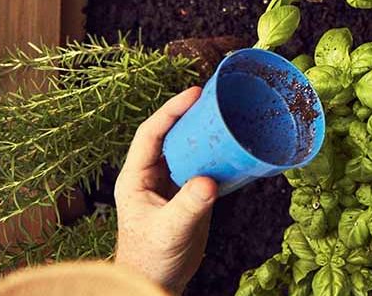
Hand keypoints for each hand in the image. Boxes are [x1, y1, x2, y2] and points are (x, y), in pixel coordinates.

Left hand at [115, 87, 216, 295]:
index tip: (193, 93)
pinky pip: (203, 166)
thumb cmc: (150, 259)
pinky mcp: (188, 195)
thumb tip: (209, 182)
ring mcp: (171, 185)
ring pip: (188, 149)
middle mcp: (152, 176)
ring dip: (206, 133)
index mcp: (136, 177)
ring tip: (228, 115)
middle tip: (215, 97)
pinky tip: (235, 148)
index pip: (150, 133)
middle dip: (190, 114)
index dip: (170, 110)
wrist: (154, 283)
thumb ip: (188, 205)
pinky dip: (218, 155)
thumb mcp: (169, 230)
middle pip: (170, 135)